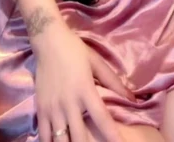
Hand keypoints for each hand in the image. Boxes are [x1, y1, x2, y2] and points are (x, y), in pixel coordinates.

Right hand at [34, 21, 133, 141]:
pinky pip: (44, 134)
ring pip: (61, 139)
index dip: (112, 136)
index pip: (102, 118)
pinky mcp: (41, 109)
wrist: (48, 41)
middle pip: (80, 136)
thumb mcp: (96, 62)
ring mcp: (53, 108)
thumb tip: (132, 97)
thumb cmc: (75, 50)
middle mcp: (69, 103)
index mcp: (85, 90)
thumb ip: (113, 81)